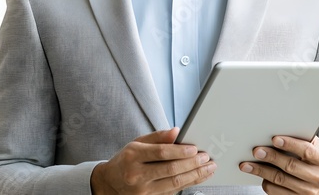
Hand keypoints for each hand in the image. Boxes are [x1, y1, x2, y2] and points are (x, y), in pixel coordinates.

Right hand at [90, 127, 215, 193]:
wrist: (110, 184)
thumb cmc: (126, 159)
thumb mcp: (137, 142)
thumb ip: (158, 137)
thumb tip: (177, 131)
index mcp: (134, 155)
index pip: (161, 153)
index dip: (180, 151)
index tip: (195, 149)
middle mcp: (137, 175)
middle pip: (171, 170)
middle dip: (192, 164)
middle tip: (207, 158)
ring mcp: (143, 191)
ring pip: (174, 184)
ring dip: (195, 176)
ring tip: (208, 169)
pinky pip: (172, 192)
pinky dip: (187, 184)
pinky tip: (197, 177)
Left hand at [239, 135, 318, 193]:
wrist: (318, 179)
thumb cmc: (310, 154)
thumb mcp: (312, 144)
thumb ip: (299, 137)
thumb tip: (274, 126)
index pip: (307, 150)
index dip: (290, 144)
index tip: (274, 139)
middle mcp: (318, 177)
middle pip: (291, 166)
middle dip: (272, 157)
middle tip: (256, 150)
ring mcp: (308, 192)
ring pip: (280, 180)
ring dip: (261, 170)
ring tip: (247, 164)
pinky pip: (277, 192)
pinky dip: (265, 182)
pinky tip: (257, 174)